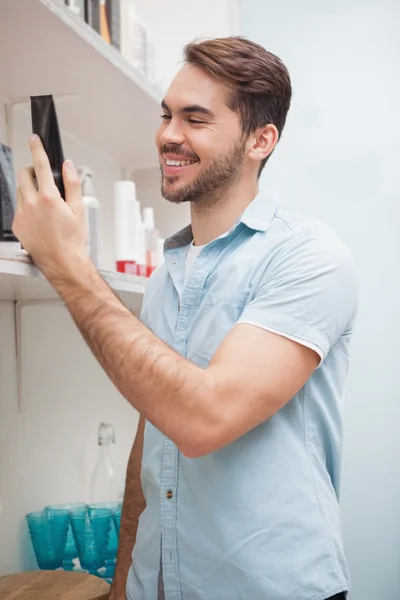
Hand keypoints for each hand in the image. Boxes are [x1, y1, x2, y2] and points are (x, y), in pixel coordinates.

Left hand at [12, 135, 88, 279]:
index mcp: (49, 198)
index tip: (34, 140)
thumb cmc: (73, 241)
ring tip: (43, 202)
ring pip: (19, 191)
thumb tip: (68, 167)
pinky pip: (18, 208)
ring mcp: (22, 215)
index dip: (37, 149)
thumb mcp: (80, 210)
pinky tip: (39, 218)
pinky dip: (26, 206)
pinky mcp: (17, 226)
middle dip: (31, 170)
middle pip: (23, 175)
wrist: (63, 263)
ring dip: (29, 189)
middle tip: (40, 176)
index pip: (40, 165)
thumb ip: (72, 184)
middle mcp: (32, 204)